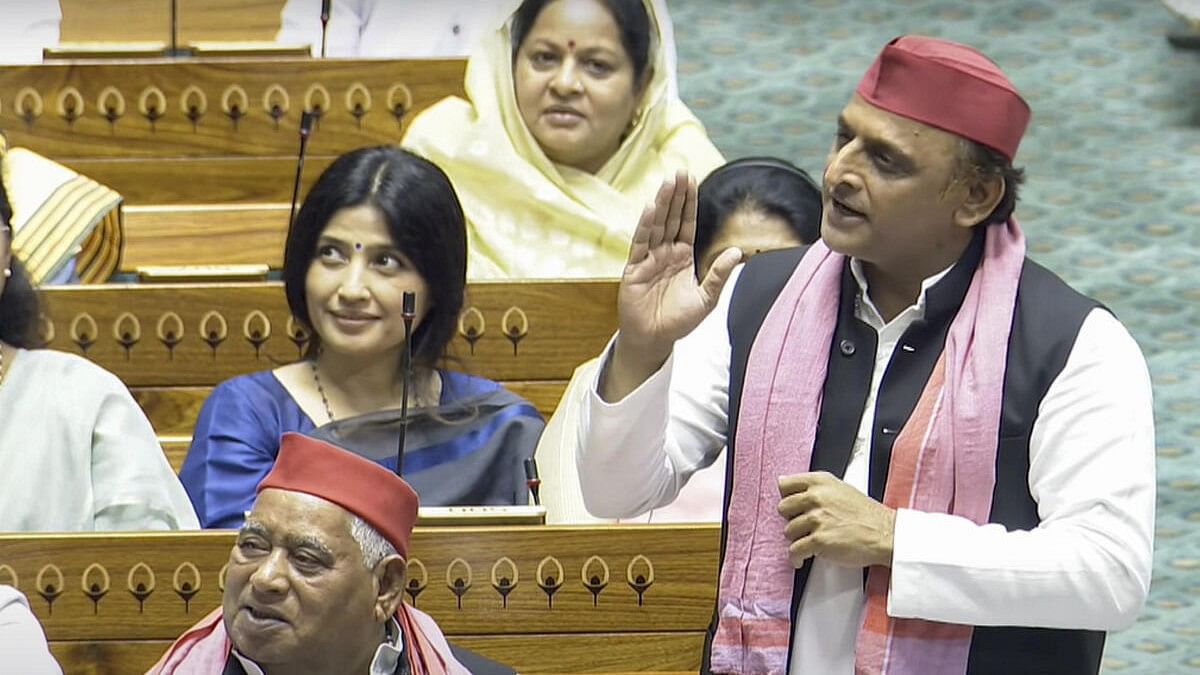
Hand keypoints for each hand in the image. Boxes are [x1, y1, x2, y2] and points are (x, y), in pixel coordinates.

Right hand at [600, 172, 741, 400]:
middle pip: (671, 218)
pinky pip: (640, 244)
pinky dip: (645, 227)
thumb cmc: (678, 321)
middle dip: (675, 195)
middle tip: (680, 171)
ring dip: (661, 204)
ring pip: (656, 226)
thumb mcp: (707, 298)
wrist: (654, 340)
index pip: (686, 223)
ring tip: (667, 183)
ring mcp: (648, 259)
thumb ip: (719, 274)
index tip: (691, 180)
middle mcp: (664, 253)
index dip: (689, 202)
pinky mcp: (634, 270)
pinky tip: (650, 209)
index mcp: (682, 256)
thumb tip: (737, 251)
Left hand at [777, 472, 895, 568]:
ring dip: (797, 539)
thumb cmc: (866, 514)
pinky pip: (795, 550)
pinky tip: (801, 559)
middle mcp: (817, 498)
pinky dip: (796, 557)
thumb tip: (784, 483)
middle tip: (801, 526)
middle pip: (783, 508)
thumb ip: (815, 487)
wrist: (885, 534)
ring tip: (808, 542)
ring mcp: (818, 519)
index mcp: (821, 483)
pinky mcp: (819, 540)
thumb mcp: (840, 488)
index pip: (785, 485)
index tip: (790, 507)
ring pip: (788, 531)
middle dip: (790, 519)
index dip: (786, 497)